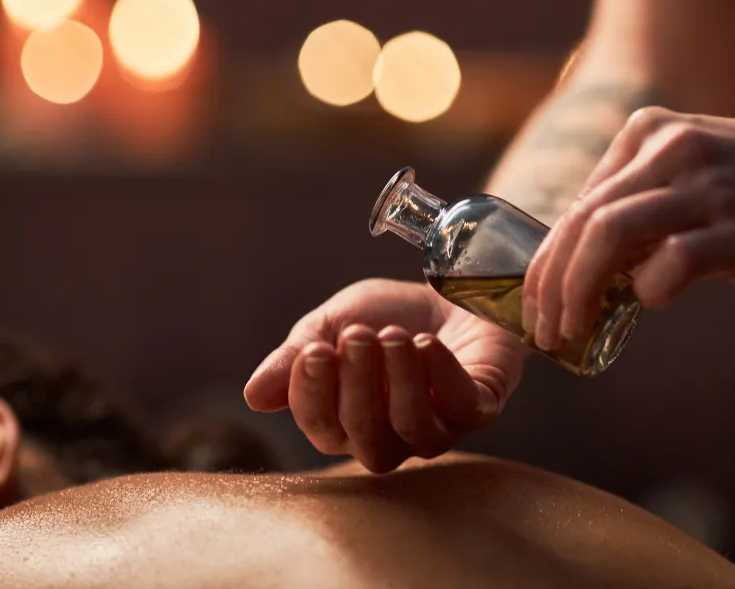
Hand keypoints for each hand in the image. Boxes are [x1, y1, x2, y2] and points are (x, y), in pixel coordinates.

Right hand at [244, 278, 527, 472]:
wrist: (450, 290)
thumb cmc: (388, 315)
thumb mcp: (333, 323)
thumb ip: (295, 356)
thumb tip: (253, 395)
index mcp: (348, 420)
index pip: (322, 429)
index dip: (313, 396)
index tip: (314, 350)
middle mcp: (393, 435)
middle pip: (368, 443)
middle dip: (358, 388)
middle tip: (357, 335)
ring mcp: (440, 426)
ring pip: (415, 432)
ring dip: (400, 382)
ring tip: (395, 336)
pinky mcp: (480, 407)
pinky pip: (463, 409)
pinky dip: (441, 376)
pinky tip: (427, 343)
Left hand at [523, 105, 734, 349]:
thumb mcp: (690, 171)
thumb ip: (639, 205)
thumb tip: (586, 268)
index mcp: (647, 133)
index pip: (576, 206)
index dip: (545, 262)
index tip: (536, 303)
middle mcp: (669, 150)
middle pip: (581, 220)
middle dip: (549, 283)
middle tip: (542, 329)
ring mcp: (705, 187)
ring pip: (608, 233)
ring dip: (577, 289)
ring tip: (570, 328)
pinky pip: (671, 262)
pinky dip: (648, 289)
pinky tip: (653, 300)